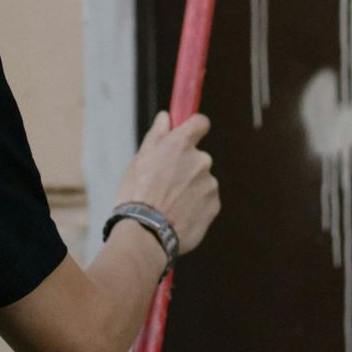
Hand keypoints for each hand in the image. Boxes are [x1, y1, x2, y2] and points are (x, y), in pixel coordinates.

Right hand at [117, 109, 219, 257]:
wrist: (146, 233)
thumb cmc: (138, 195)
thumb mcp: (140, 160)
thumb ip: (158, 135)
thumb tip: (166, 117)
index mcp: (182, 144)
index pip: (200, 123)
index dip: (194, 127)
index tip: (188, 134)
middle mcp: (201, 160)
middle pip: (198, 157)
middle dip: (185, 167)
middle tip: (165, 184)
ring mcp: (210, 183)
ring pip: (201, 181)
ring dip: (190, 188)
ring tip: (168, 205)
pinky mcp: (214, 205)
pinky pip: (206, 200)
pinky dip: (195, 206)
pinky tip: (178, 215)